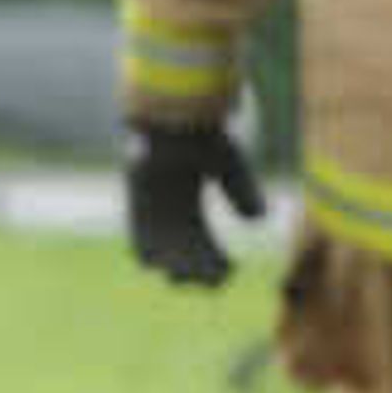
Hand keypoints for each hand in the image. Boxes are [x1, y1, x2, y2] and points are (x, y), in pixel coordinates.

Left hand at [125, 122, 262, 287]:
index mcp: (186, 201)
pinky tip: (167, 264)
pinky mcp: (133, 199)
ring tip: (191, 279)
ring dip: (172, 268)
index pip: (197, 242)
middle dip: (193, 270)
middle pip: (176, 252)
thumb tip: (257, 219)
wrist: (171, 111)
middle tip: (211, 281)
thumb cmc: (199, 133)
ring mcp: (147, 205)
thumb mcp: (227, 165)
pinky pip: (137, 234)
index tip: (230, 269)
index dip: (210, 260)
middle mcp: (165, 208)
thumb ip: (241, 191)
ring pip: (156, 251)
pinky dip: (151, 251)